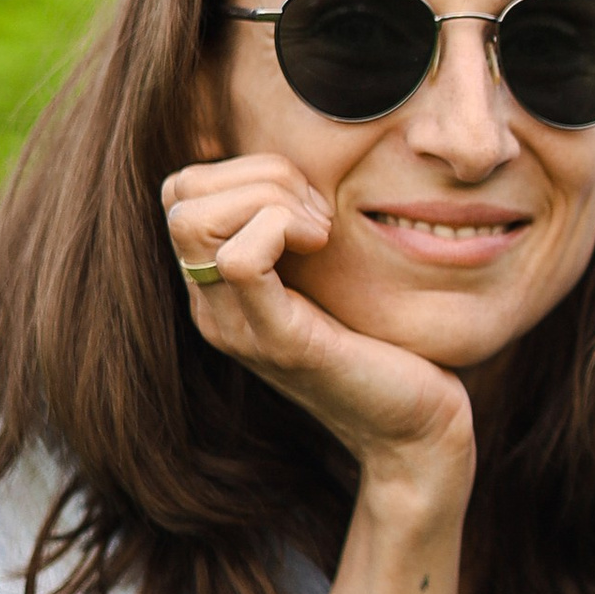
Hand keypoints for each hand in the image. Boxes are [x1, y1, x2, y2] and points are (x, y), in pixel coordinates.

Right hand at [160, 154, 473, 497]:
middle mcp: (213, 308)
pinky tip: (321, 244)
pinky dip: (283, 226)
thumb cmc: (383, 341)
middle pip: (179, 198)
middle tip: (316, 214)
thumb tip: (287, 166)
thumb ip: (295, 228)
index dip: (245, 169)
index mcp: (218, 287)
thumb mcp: (326, 273)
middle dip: (257, 176)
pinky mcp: (278, 342)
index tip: (307, 200)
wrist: (415, 427)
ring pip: (195, 220)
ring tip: (319, 232)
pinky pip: (241, 260)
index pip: (180, 190)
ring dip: (271, 199)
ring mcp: (237, 328)